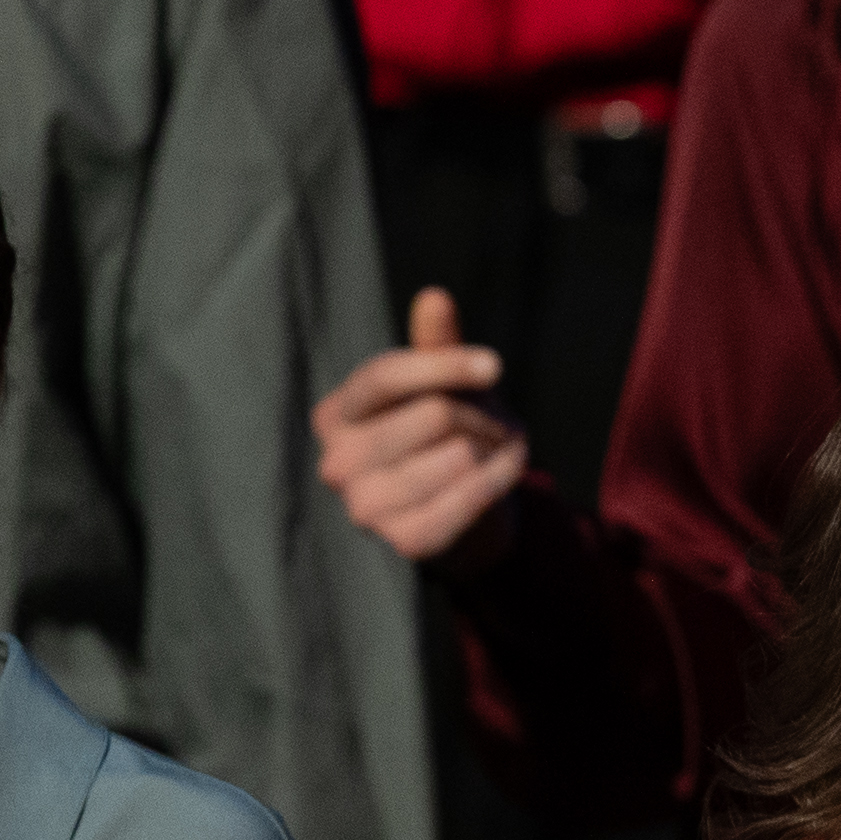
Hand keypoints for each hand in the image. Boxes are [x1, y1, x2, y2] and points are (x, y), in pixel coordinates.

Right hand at [313, 288, 531, 572]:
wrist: (467, 513)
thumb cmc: (449, 434)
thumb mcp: (443, 384)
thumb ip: (437, 345)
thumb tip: (434, 296)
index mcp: (336, 414)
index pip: (385, 376)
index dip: (445, 365)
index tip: (494, 366)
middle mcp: (337, 463)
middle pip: (432, 414)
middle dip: (479, 416)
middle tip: (492, 426)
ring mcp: (364, 508)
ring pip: (457, 455)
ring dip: (494, 448)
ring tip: (494, 451)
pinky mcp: (402, 543)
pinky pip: (467, 499)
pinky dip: (498, 481)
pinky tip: (504, 474)